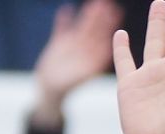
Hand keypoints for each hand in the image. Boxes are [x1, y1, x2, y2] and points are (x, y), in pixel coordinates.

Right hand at [32, 0, 122, 128]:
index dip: (109, 25)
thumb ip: (86, 70)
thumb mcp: (76, 78)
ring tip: (95, 3)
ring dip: (87, 15)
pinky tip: (66, 9)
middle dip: (101, 17)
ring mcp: (72, 47)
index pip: (103, 39)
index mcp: (92, 59)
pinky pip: (62, 29)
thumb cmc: (63, 90)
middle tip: (108, 3)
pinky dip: (64, 20)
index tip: (117, 13)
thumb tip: (98, 62)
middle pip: (95, 30)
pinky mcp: (58, 44)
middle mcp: (85, 51)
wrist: (48, 93)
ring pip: (82, 27)